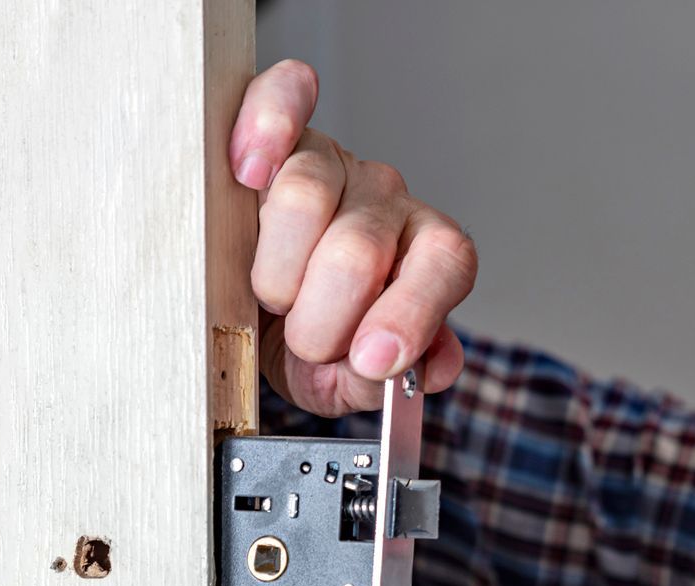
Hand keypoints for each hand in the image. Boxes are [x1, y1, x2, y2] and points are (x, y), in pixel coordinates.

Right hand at [231, 60, 478, 416]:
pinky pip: (283, 96)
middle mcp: (388, 202)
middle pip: (360, 246)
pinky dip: (266, 124)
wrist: (253, 313)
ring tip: (271, 295)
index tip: (370, 359)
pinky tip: (249, 169)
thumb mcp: (348, 379)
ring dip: (275, 270)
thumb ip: (398, 381)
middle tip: (306, 342)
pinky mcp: (281, 130)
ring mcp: (335, 162)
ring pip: (306, 194)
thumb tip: (433, 365)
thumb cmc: (309, 339)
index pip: (445, 264)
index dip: (408, 314)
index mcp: (427, 257)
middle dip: (321, 317)